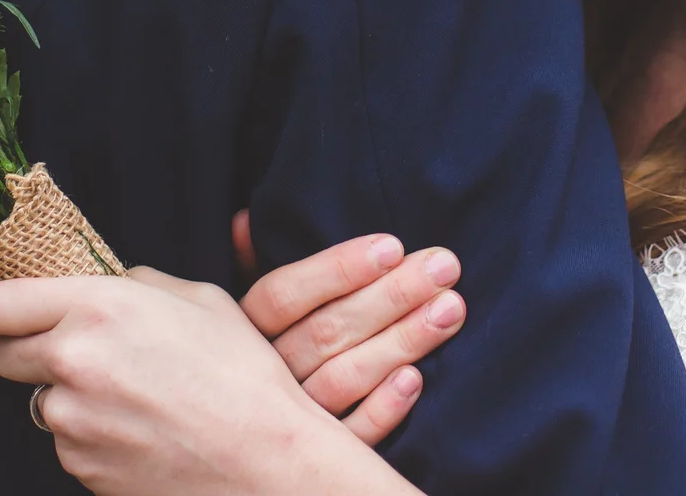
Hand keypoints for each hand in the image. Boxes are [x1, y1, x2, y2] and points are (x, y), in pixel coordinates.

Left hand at [0, 269, 375, 494]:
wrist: (267, 463)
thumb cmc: (242, 376)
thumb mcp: (198, 300)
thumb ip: (135, 284)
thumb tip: (103, 282)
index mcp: (97, 308)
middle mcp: (71, 364)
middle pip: (0, 355)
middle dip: (23, 348)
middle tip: (70, 348)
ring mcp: (72, 423)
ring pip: (40, 401)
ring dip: (68, 394)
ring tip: (132, 396)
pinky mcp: (80, 468)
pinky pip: (67, 443)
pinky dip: (91, 434)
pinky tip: (140, 429)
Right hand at [234, 210, 464, 428]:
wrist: (235, 451)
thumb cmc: (251, 361)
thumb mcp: (236, 319)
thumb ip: (252, 273)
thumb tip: (247, 223)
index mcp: (238, 335)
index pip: (282, 296)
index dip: (336, 269)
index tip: (392, 246)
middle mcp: (259, 379)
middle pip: (325, 333)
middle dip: (391, 295)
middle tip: (445, 267)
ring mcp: (287, 423)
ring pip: (343, 380)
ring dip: (401, 342)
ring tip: (450, 309)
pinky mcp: (311, 462)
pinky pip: (349, 441)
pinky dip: (381, 411)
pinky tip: (416, 380)